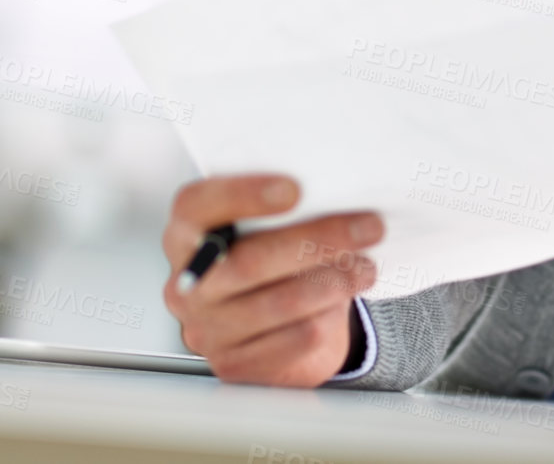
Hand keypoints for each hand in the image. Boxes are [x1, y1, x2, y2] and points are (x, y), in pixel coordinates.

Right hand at [162, 174, 381, 385]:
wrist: (268, 328)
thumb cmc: (270, 262)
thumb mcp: (266, 228)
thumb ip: (283, 210)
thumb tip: (335, 191)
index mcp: (185, 234)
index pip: (197, 208)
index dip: (242, 196)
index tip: (294, 190)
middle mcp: (187, 284)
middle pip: (250, 260)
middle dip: (319, 240)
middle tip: (368, 227)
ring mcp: (206, 329)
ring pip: (280, 303)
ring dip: (335, 281)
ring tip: (366, 266)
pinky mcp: (235, 364)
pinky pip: (294, 339)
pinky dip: (329, 316)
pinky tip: (345, 298)